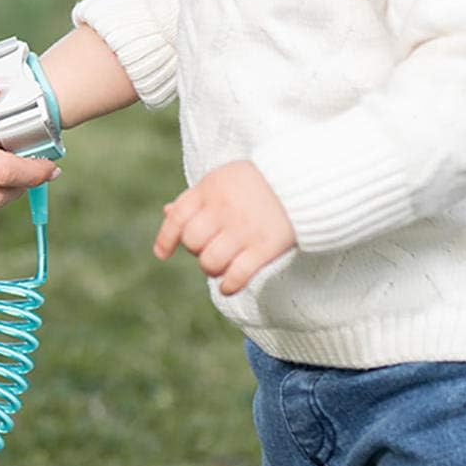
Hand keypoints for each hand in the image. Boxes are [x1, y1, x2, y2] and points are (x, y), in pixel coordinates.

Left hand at [152, 161, 294, 294]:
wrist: (303, 181)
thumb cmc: (256, 182)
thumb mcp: (221, 179)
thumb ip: (195, 197)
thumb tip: (166, 212)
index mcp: (209, 189)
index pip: (177, 218)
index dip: (166, 239)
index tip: (162, 254)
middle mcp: (223, 210)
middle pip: (192, 243)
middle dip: (196, 250)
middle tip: (210, 248)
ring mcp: (244, 230)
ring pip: (210, 263)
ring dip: (212, 269)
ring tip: (222, 264)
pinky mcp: (265, 247)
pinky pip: (237, 275)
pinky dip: (229, 285)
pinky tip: (228, 286)